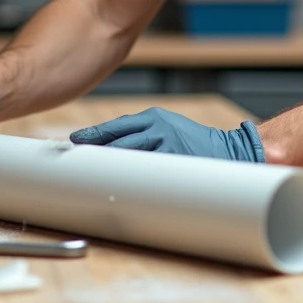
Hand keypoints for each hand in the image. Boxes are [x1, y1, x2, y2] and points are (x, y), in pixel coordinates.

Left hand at [69, 107, 264, 161]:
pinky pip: (146, 172)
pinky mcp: (174, 161)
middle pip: (117, 139)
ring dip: (109, 163)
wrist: (229, 151)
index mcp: (153, 117)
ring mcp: (166, 145)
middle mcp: (157, 127)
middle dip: (95, 148)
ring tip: (90, 172)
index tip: (74, 141)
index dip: (94, 134)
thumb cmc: (194, 141)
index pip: (116, 125)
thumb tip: (110, 145)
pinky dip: (130, 178)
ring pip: (128, 155)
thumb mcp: (167, 126)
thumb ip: (143, 133)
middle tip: (73, 157)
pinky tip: (117, 185)